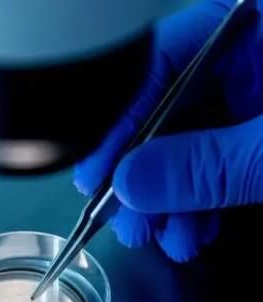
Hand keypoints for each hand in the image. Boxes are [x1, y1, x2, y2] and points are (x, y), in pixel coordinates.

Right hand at [74, 0, 262, 261]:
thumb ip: (208, 165)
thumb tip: (132, 184)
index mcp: (250, 20)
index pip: (154, 66)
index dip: (119, 127)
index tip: (98, 175)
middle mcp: (246, 49)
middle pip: (166, 111)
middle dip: (146, 178)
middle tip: (127, 219)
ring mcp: (256, 87)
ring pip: (188, 142)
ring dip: (172, 200)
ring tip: (164, 237)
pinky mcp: (261, 125)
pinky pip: (216, 157)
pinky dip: (204, 198)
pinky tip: (194, 227)